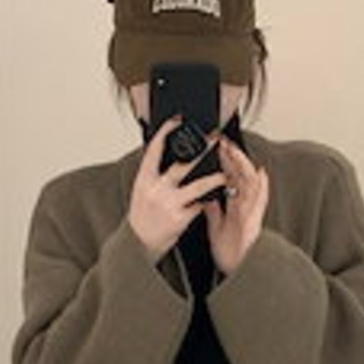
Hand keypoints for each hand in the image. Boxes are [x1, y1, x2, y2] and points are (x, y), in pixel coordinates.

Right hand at [128, 116, 229, 261]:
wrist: (139, 243)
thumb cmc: (142, 217)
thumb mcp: (142, 191)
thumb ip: (153, 175)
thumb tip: (164, 155)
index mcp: (144, 179)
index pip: (155, 149)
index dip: (166, 132)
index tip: (177, 120)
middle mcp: (156, 189)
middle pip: (182, 165)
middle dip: (201, 151)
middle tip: (213, 140)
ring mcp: (169, 204)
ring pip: (197, 186)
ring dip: (214, 179)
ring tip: (224, 174)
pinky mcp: (180, 219)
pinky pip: (198, 206)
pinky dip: (206, 202)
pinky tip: (213, 199)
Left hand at [203, 135, 269, 276]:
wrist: (238, 272)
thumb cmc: (230, 253)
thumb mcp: (215, 228)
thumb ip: (212, 211)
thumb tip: (204, 197)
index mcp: (234, 205)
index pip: (228, 176)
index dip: (223, 160)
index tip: (213, 146)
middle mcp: (244, 205)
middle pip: (239, 174)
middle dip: (231, 156)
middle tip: (221, 139)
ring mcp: (251, 212)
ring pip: (249, 182)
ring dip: (242, 165)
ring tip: (234, 150)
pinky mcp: (255, 221)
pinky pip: (260, 201)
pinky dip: (262, 187)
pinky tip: (261, 174)